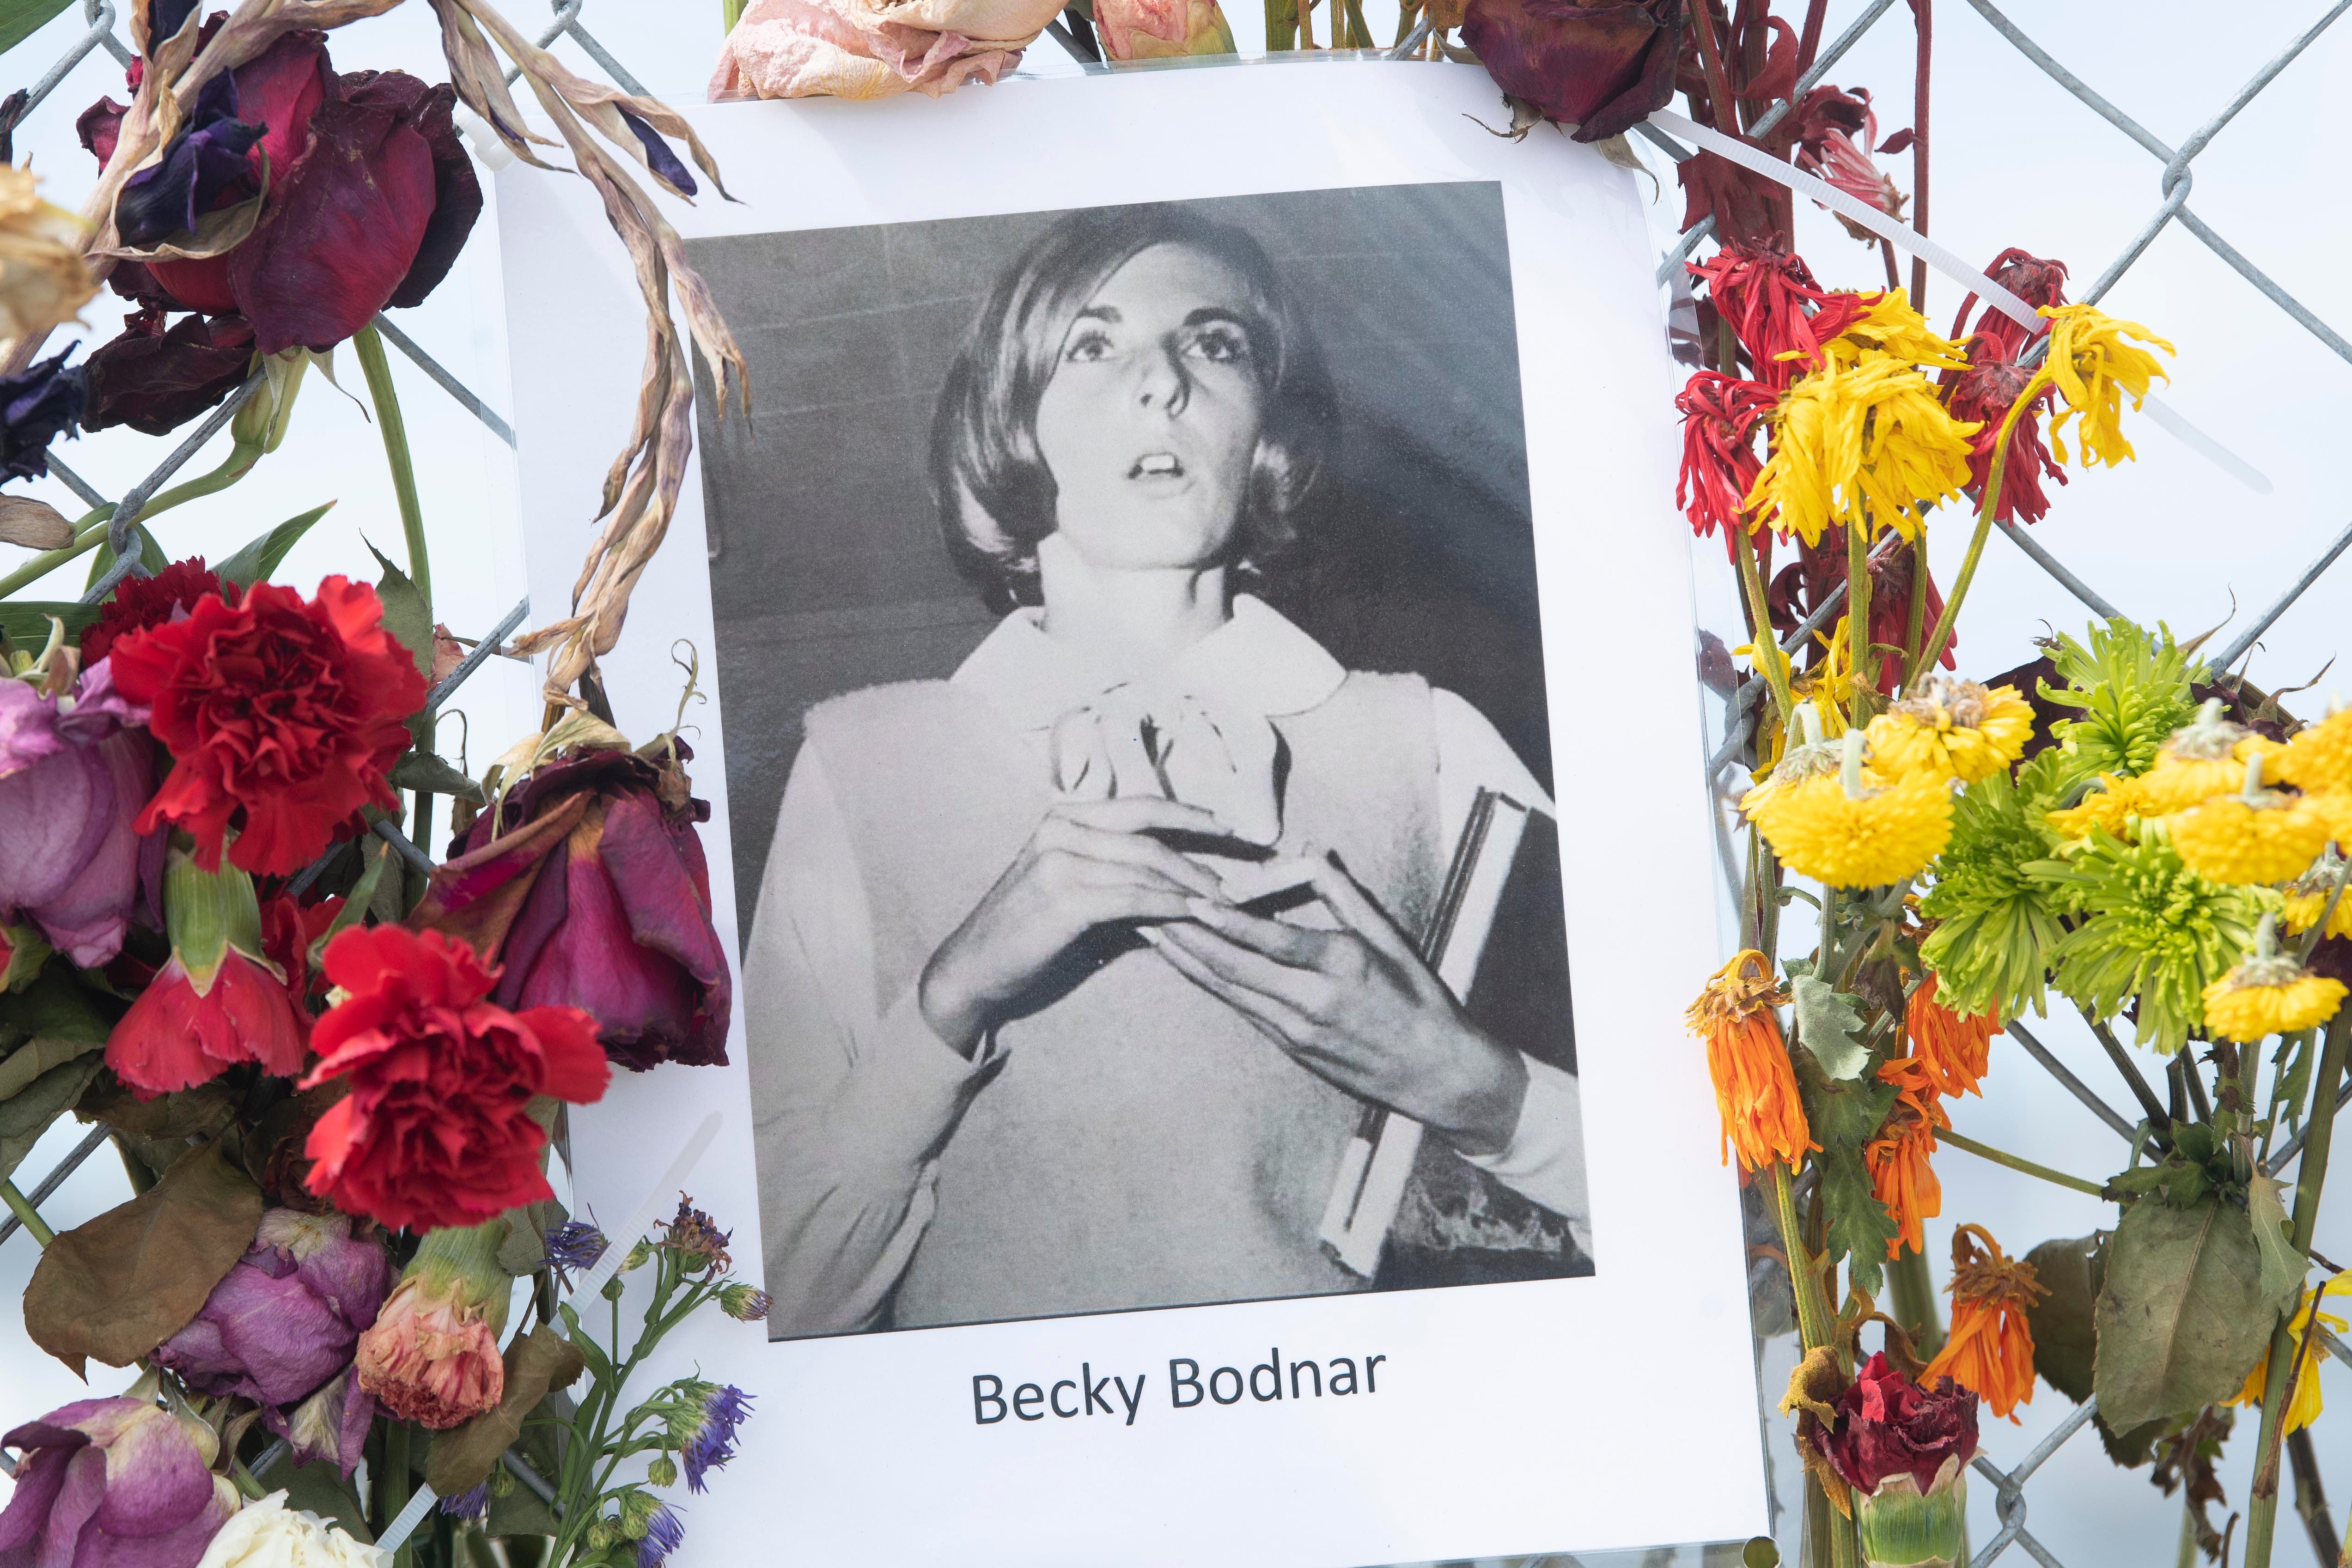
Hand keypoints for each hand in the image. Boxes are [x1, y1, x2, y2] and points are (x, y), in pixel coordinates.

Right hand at [919, 796, 1231, 1056]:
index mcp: (1063, 818)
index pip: (1139, 806)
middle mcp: (1060, 829)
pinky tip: (1192, 915)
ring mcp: (1059, 860)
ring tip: (1221, 903)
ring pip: (1145, 866)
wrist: (973, 968)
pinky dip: (1168, 906)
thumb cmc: (1026, 932)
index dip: (1188, 814)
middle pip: (1148, 834)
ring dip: (1190, 886)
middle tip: (1236, 875)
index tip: (1227, 826)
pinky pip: (1133, 897)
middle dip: (1199, 854)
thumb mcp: (1071, 888)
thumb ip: (1116, 875)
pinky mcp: (1064, 897)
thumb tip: (1178, 884)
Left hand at [1151, 856, 1528, 1155]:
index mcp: (1343, 966)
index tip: (1191, 898)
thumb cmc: (1418, 999)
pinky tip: (1188, 966)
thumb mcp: (1391, 939)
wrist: (1435, 1073)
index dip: (1227, 920)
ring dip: (1188, 962)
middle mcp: (1314, 1001)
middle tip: (1148, 910)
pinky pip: (1242, 1009)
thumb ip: (1344, 894)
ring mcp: (1298, 1031)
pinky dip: (1211, 985)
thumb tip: (1311, 850)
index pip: (1272, 939)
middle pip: (1237, 967)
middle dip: (1188, 939)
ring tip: (1152, 934)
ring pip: (1230, 991)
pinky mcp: (1291, 1049)